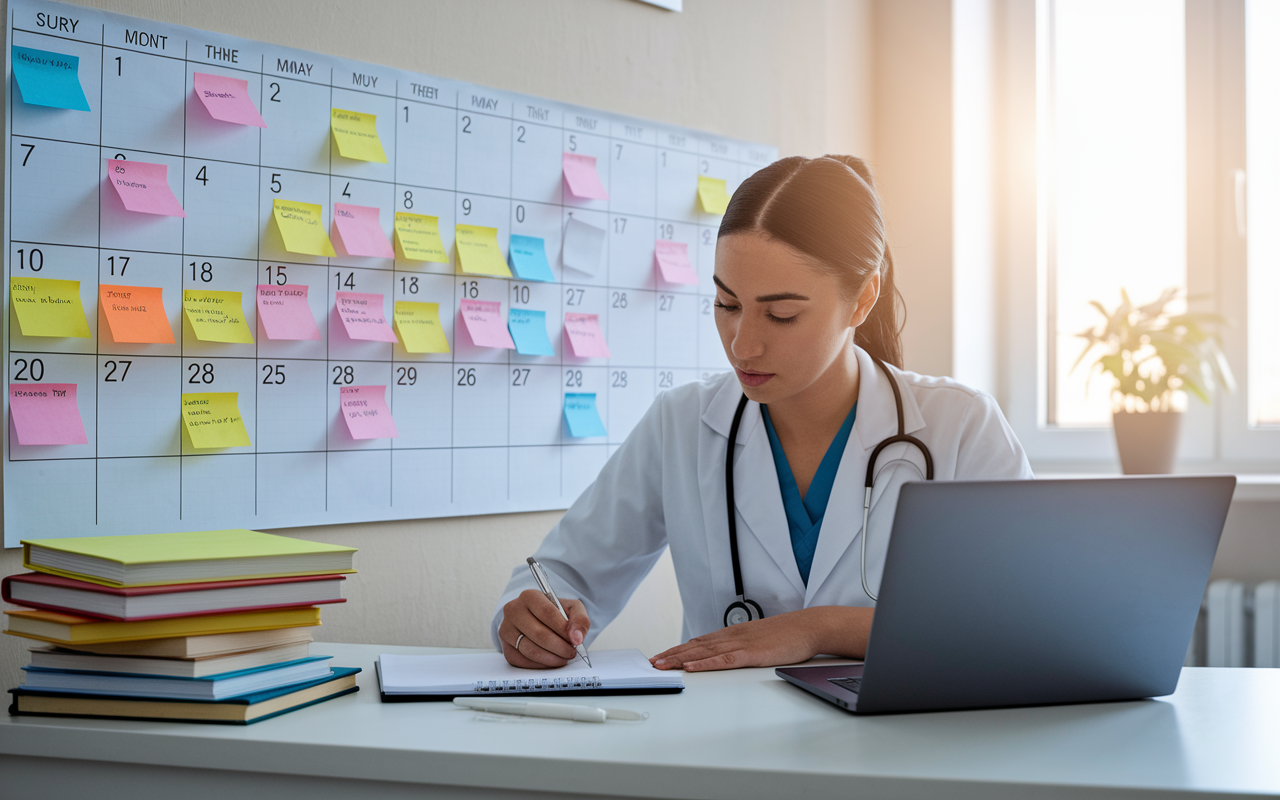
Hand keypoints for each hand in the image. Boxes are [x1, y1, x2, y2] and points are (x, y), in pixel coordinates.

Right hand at [499, 589, 590, 668]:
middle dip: (560, 647)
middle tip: (571, 652)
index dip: (563, 629)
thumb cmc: (554, 614)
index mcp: (529, 596)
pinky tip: (551, 661)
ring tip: (564, 657)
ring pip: (530, 650)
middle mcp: (513, 610)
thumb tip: (577, 637)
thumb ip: (580, 619)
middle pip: (539, 634)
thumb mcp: (571, 608)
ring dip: (551, 658)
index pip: (547, 613)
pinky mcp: (505, 647)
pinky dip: (540, 665)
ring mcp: (506, 629)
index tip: (576, 640)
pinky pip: (522, 661)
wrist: (537, 620)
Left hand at [649, 606, 872, 671]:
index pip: (699, 642)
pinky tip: (692, 668)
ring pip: (704, 653)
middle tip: (652, 663)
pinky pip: (724, 660)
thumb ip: (742, 646)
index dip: (678, 649)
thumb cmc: (788, 635)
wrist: (809, 626)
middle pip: (695, 647)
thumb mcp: (759, 640)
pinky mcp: (752, 654)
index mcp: (733, 634)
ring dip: (681, 659)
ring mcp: (741, 644)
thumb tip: (728, 656)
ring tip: (662, 665)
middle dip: (672, 655)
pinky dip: (706, 664)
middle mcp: (732, 636)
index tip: (662, 656)